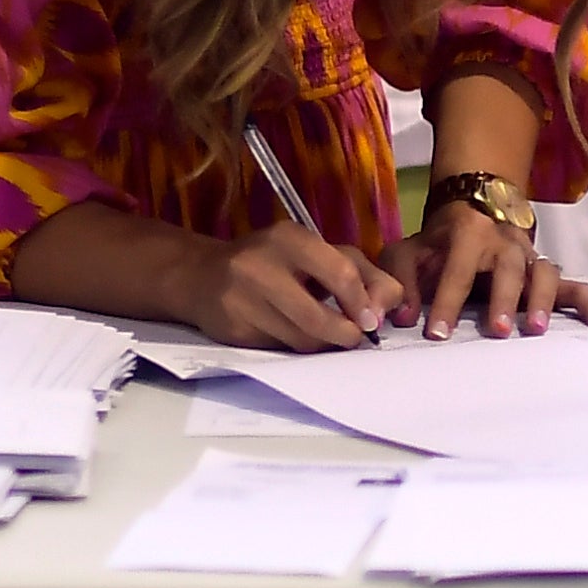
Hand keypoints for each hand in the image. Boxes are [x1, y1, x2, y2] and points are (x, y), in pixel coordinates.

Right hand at [192, 224, 403, 351]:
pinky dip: (296, 347)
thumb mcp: (317, 253)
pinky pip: (281, 349)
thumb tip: (385, 311)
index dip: (363, 302)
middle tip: (355, 336)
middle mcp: (260, 266)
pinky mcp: (234, 330)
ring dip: (324, 344)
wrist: (203, 276)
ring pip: (301, 340)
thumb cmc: (274, 261)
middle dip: (346, 334)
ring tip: (327, 335)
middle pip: (319, 318)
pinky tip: (292, 333)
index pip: (341, 273)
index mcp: (289, 238)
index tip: (372, 320)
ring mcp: (242, 300)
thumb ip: (361, 274)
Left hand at [392, 200, 587, 337]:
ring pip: (544, 272)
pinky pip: (572, 285)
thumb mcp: (407, 254)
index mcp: (467, 235)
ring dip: (543, 300)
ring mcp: (529, 258)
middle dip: (504, 299)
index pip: (457, 270)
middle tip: (497, 331)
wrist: (469, 209)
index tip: (438, 334)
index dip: (447, 302)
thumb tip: (402, 318)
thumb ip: (402, 283)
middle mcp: (504, 243)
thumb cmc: (437, 242)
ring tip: (536, 330)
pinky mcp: (544, 273)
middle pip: (509, 268)